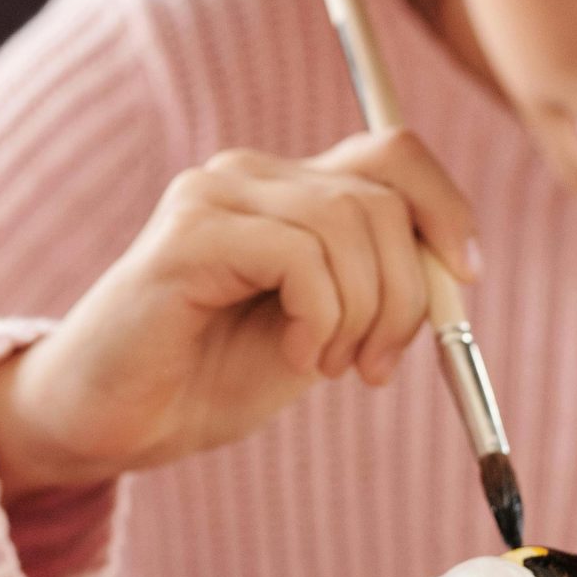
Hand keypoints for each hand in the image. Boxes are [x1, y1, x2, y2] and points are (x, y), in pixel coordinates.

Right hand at [0, 130, 477, 495]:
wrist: (110, 424)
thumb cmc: (206, 381)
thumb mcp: (322, 332)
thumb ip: (377, 288)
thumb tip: (457, 269)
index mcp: (285, 189)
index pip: (392, 152)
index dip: (446, 208)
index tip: (466, 278)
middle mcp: (249, 173)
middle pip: (381, 195)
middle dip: (407, 291)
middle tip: (375, 366)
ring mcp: (213, 195)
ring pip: (348, 223)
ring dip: (364, 312)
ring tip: (327, 365)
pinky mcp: (188, 233)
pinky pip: (300, 256)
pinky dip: (321, 317)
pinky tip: (295, 356)